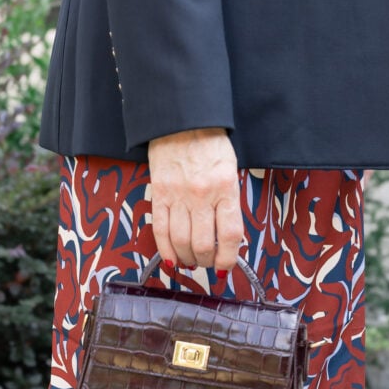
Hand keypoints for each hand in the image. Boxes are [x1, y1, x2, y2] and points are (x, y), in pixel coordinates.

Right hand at [147, 127, 242, 275]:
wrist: (182, 120)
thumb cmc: (210, 146)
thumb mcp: (230, 172)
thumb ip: (228, 204)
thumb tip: (225, 241)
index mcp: (225, 188)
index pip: (230, 235)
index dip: (228, 259)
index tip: (226, 267)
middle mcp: (202, 195)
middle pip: (203, 245)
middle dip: (206, 262)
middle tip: (206, 264)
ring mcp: (178, 195)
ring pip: (182, 241)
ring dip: (187, 259)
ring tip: (190, 261)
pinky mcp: (159, 194)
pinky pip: (160, 230)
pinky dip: (166, 250)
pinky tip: (171, 260)